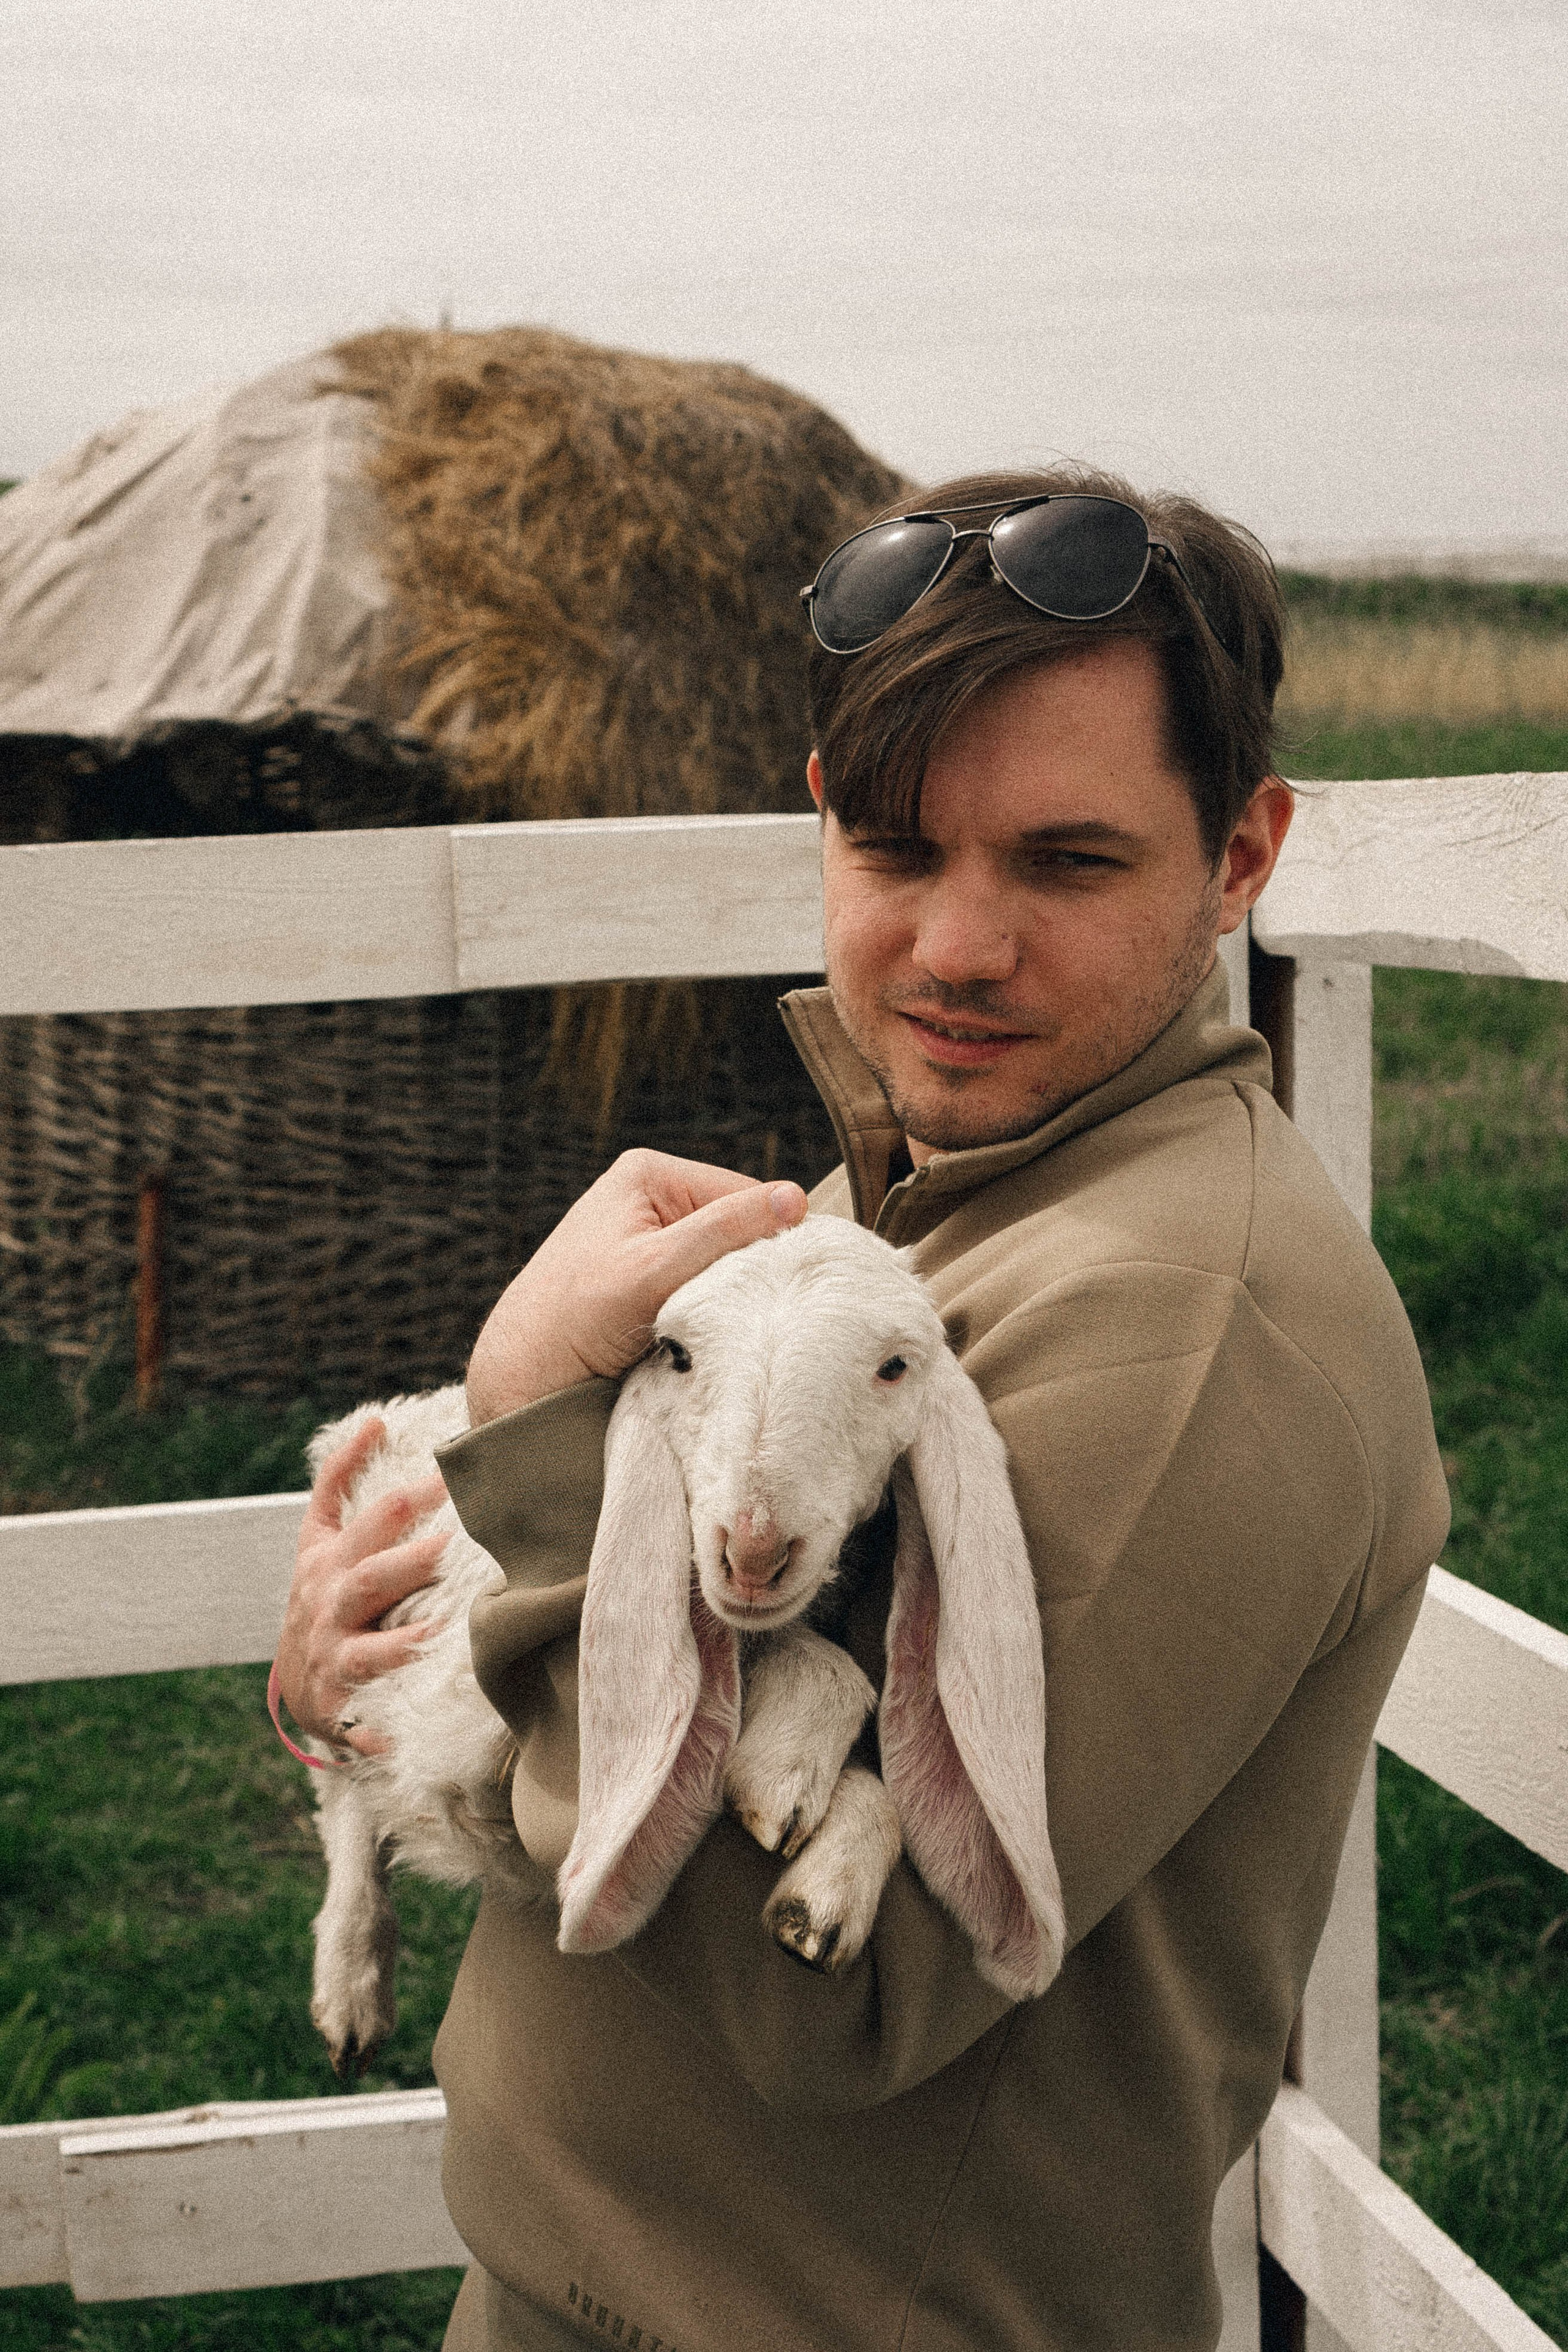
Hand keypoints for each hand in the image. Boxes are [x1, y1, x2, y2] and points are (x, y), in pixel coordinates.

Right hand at [274, 1416, 449, 1756]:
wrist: (296, 1683)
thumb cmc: (325, 1597)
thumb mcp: (321, 1541)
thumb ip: (342, 1483)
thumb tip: (376, 1421)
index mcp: (325, 1558)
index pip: (351, 1513)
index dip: (388, 1488)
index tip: (430, 1462)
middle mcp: (327, 1602)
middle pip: (371, 1576)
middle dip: (414, 1561)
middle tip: (458, 1546)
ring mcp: (334, 1652)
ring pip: (372, 1647)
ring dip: (410, 1640)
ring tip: (448, 1632)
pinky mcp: (341, 1701)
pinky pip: (367, 1713)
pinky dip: (384, 1728)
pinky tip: (411, 1732)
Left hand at [466, 1149, 807, 1426]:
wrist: (523, 1377)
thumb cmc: (574, 1317)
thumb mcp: (656, 1267)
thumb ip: (724, 1231)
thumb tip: (795, 1199)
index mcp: (649, 1174)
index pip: (744, 1196)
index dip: (763, 1240)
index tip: (763, 1285)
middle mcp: (650, 1200)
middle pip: (734, 1231)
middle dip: (738, 1271)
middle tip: (725, 1309)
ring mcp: (648, 1241)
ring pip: (720, 1266)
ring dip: (720, 1297)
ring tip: (699, 1323)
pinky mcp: (647, 1281)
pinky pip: (699, 1290)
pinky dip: (702, 1313)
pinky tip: (688, 1332)